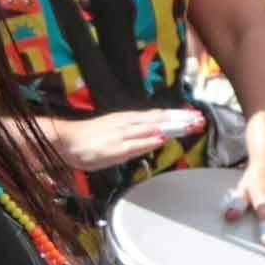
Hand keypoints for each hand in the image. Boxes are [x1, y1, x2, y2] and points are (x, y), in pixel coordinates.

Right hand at [45, 107, 205, 173]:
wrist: (65, 141)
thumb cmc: (87, 141)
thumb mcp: (116, 137)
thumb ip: (135, 138)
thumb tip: (155, 139)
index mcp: (128, 120)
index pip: (157, 116)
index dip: (176, 116)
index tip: (194, 116)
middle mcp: (127, 124)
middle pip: (158, 120)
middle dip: (180, 119)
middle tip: (200, 119)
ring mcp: (121, 134)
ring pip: (151, 128)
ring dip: (171, 126)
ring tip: (189, 125)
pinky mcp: (113, 148)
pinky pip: (134, 144)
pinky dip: (148, 140)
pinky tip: (162, 138)